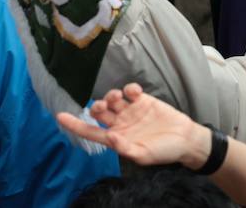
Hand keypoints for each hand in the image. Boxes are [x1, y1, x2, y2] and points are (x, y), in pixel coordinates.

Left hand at [57, 84, 212, 168]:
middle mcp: (120, 123)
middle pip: (99, 112)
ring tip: (119, 96)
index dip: (75, 125)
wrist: (185, 139)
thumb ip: (126, 148)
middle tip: (104, 105)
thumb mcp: (144, 155)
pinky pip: (129, 91)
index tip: (60, 116)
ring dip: (111, 95)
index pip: (90, 131)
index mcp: (117, 138)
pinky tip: (135, 92)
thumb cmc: (164, 151)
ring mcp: (131, 111)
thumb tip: (110, 137)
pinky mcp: (143, 100)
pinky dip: (129, 89)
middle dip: (97, 106)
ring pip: (112, 99)